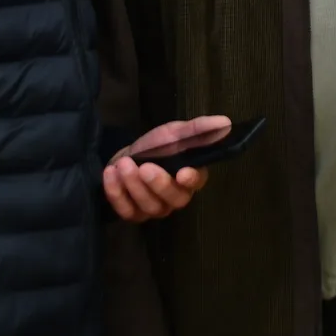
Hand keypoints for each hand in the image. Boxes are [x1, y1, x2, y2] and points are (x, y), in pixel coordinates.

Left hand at [103, 115, 229, 222]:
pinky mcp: (134, 214)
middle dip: (158, 184)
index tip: (183, 173)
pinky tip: (111, 173)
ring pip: (149, 206)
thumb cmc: (156, 146)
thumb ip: (197, 129)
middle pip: (173, 200)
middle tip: (143, 167)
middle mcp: (176, 197)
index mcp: (191, 177)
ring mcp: (155, 209)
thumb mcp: (175, 132)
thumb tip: (224, 121)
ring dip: (133, 185)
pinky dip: (116, 193)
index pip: (197, 183)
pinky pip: (126, 210)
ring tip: (122, 164)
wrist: (128, 157)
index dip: (191, 180)